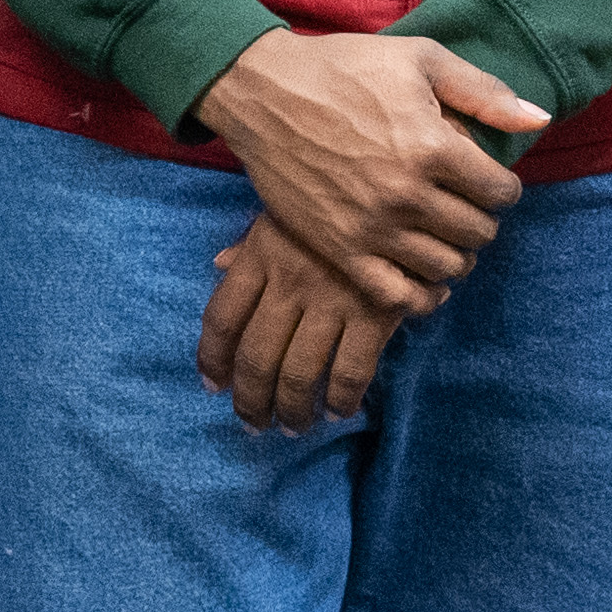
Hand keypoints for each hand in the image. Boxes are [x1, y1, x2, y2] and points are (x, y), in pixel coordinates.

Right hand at [192, 28, 539, 308]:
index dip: (501, 186)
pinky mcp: (340, 250)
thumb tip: (541, 120)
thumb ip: (485, 93)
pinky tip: (424, 277)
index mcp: (433, 146)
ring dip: (455, 254)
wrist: (264, 92)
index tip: (484, 179)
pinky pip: (398, 298)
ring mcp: (372, 228)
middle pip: (479, 233)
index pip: (502, 193)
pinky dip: (422, 296)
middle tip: (462, 205)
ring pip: (447, 268)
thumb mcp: (421, 59)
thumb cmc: (345, 67)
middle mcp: (406, 194)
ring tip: (442, 234)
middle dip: (480, 219)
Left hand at [199, 209, 428, 434]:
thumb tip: (218, 264)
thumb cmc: (336, 201)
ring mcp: (331, 300)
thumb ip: (251, 246)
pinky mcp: (374, 314)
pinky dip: (341, 399)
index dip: (213, 359)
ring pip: (299, 374)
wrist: (399, 187)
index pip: (222, 318)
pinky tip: (337, 410)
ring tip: (293, 425)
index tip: (214, 386)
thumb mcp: (285, 211)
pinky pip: (350, 372)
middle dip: (251, 400)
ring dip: (292, 410)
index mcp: (261, 255)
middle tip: (254, 424)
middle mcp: (289, 282)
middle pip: (256, 357)